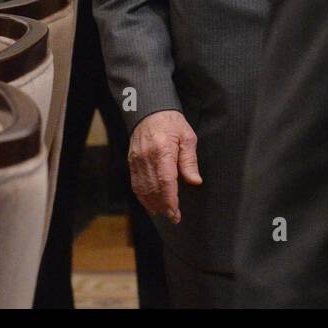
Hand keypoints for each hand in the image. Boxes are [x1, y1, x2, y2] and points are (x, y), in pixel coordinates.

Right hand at [128, 109, 201, 223]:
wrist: (149, 111)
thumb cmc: (172, 123)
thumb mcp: (187, 137)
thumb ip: (189, 160)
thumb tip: (195, 181)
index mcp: (162, 151)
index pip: (165, 181)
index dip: (170, 200)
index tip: (175, 213)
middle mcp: (147, 158)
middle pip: (153, 189)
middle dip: (163, 206)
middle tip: (173, 217)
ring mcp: (136, 161)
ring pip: (142, 189)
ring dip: (152, 204)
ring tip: (163, 213)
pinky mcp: (131, 162)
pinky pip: (135, 184)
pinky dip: (143, 196)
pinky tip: (151, 203)